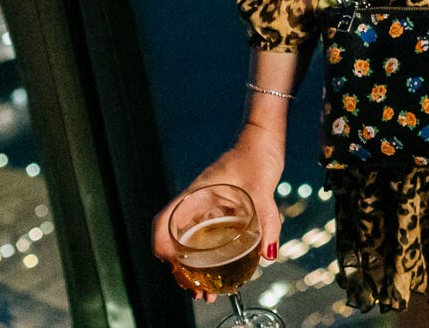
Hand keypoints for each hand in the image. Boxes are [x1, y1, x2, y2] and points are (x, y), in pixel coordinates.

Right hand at [150, 125, 285, 299]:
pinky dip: (212, 254)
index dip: (160, 244)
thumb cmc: (257, 155)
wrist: (265, 137)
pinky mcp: (223, 207)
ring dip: (196, 266)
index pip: (164, 221)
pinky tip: (224, 269)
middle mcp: (198, 203)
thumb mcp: (262, 188)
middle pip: (178, 240)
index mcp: (196, 196)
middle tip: (197, 291)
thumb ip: (267, 220)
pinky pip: (211, 235)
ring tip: (207, 289)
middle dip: (182, 269)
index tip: (169, 264)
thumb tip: (268, 254)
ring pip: (194, 241)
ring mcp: (209, 206)